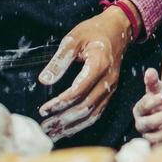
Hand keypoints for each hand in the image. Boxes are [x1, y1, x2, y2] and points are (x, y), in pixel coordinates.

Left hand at [37, 7, 131, 140]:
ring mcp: (111, 87)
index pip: (78, 91)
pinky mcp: (110, 91)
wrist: (117, 28)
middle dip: (63, 120)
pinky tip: (68, 128)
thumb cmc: (94, 31)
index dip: (60, 102)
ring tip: (53, 133)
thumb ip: (59, 60)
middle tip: (45, 126)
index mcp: (99, 64)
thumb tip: (44, 81)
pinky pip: (97, 112)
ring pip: (92, 114)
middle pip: (85, 107)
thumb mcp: (73, 39)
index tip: (43, 109)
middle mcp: (108, 80)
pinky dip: (82, 123)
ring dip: (72, 126)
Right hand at [132, 68, 161, 143]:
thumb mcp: (157, 88)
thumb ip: (153, 81)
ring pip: (155, 138)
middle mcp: (141, 124)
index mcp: (139, 110)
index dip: (155, 101)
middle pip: (149, 123)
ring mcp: (148, 136)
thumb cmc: (160, 99)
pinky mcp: (157, 144)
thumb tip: (150, 71)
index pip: (144, 106)